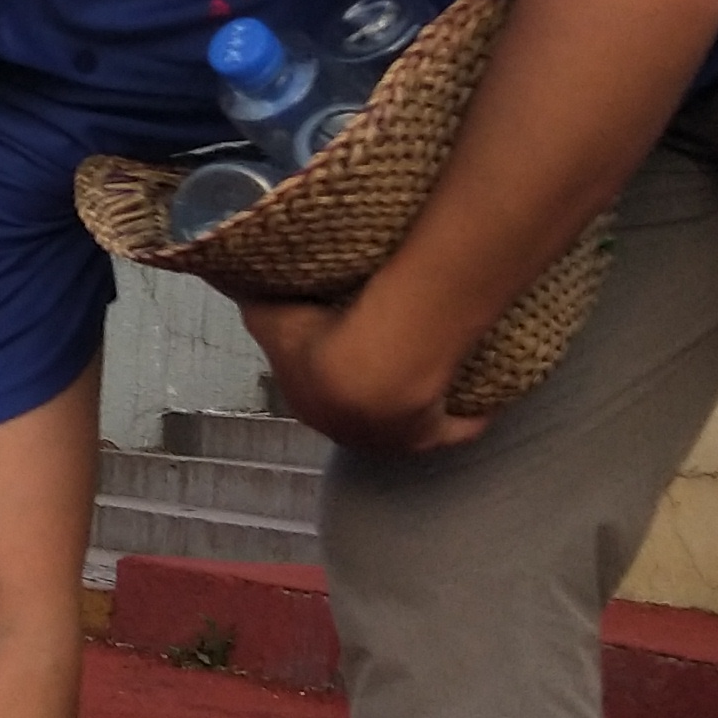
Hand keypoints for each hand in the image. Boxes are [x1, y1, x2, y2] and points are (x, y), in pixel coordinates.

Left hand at [243, 295, 485, 458]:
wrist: (371, 367)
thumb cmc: (317, 338)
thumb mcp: (270, 314)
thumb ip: (253, 298)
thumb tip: (236, 278)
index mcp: (309, 402)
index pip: (314, 384)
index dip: (323, 361)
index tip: (339, 336)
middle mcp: (346, 429)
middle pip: (357, 404)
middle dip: (365, 382)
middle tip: (386, 347)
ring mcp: (390, 439)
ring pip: (404, 420)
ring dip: (411, 399)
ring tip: (425, 366)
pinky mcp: (431, 436)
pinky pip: (457, 429)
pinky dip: (468, 419)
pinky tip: (481, 402)